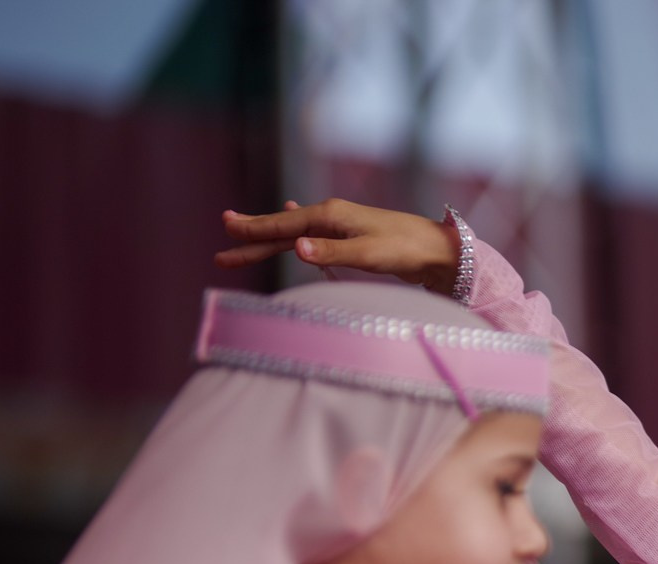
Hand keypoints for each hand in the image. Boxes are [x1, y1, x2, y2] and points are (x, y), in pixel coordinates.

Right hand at [216, 199, 458, 292]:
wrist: (436, 250)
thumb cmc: (405, 249)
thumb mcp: (368, 254)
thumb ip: (331, 253)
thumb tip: (297, 249)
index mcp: (331, 216)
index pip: (284, 225)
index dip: (255, 229)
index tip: (227, 228)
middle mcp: (332, 218)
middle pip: (283, 231)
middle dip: (252, 240)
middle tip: (221, 251)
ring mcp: (340, 229)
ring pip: (295, 238)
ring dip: (269, 245)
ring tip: (240, 250)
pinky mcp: (349, 241)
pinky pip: (312, 239)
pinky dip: (295, 238)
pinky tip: (290, 234)